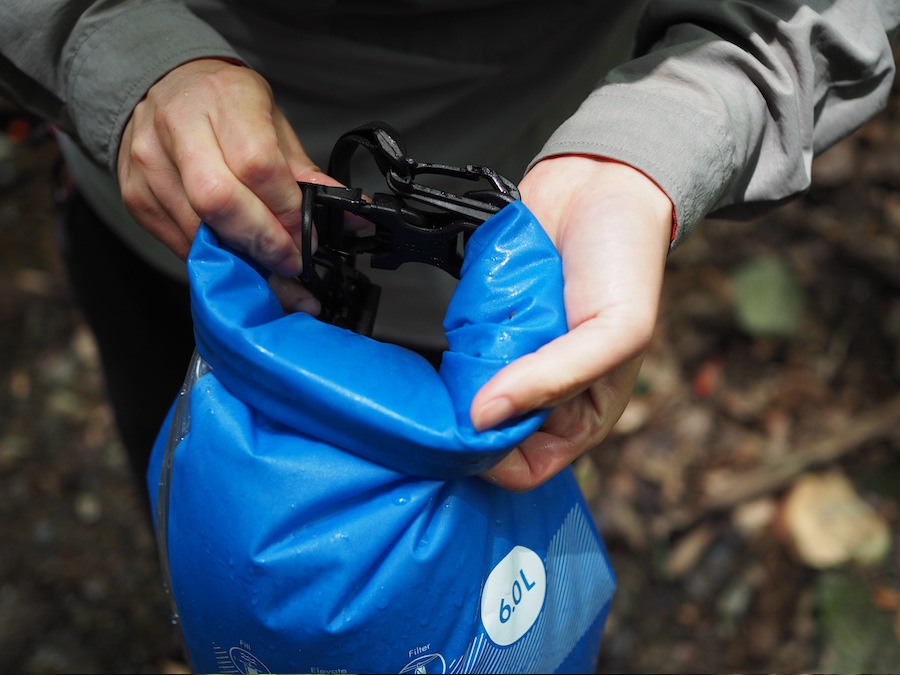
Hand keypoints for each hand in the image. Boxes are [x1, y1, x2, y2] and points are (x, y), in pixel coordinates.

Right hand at [117, 58, 339, 310]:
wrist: (164, 88)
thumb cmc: (226, 105)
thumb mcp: (272, 121)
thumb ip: (304, 172)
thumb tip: (349, 216)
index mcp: (225, 100)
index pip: (259, 166)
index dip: (286, 213)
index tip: (307, 240)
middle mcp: (179, 128)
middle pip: (219, 201)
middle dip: (263, 243)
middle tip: (291, 264)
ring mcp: (150, 164)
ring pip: (196, 231)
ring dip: (242, 264)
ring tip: (274, 276)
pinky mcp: (135, 195)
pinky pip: (178, 243)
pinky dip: (213, 261)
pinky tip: (237, 265)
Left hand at [472, 156, 672, 490]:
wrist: (598, 186)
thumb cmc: (626, 263)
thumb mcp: (614, 333)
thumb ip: (555, 378)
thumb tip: (484, 417)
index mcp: (581, 412)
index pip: (527, 467)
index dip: (495, 460)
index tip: (470, 430)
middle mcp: (541, 394)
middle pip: (488, 438)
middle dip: (469, 420)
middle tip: (456, 389)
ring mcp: (510, 360)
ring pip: (464, 398)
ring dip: (459, 381)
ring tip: (475, 345)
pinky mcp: (488, 327)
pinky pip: (456, 351)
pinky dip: (452, 344)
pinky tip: (466, 326)